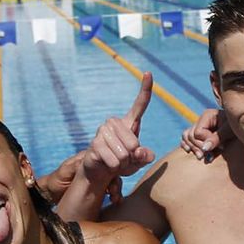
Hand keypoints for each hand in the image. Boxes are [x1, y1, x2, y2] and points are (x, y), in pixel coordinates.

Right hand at [80, 73, 155, 196]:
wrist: (100, 171)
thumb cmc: (122, 163)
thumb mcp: (138, 162)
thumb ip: (144, 157)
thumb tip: (139, 151)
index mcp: (129, 122)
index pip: (140, 104)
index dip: (145, 89)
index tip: (148, 73)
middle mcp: (115, 122)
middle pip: (134, 143)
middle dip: (131, 157)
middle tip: (123, 158)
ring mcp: (103, 131)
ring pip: (123, 153)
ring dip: (122, 163)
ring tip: (115, 160)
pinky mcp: (95, 143)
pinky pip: (114, 160)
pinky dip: (114, 167)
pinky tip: (107, 163)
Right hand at [180, 108, 224, 161]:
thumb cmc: (237, 127)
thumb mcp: (229, 131)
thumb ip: (217, 138)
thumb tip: (205, 148)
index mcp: (207, 115)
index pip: (198, 132)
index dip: (206, 142)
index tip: (220, 147)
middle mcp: (201, 120)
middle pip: (190, 135)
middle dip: (198, 147)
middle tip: (207, 156)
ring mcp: (199, 126)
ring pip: (186, 136)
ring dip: (192, 147)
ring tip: (201, 157)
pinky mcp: (200, 134)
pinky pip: (186, 138)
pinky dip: (187, 145)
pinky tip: (189, 151)